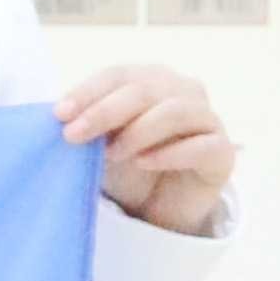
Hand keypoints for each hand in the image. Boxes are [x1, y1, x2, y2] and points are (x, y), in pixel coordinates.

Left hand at [58, 61, 234, 234]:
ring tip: (111, 154)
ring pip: (175, 111)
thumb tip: (57, 115)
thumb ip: (87, 124)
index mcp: (151, 79)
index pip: (119, 74)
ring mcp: (207, 119)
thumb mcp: (101, 141)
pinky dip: (170, 153)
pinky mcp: (222, 152)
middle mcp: (183, 91)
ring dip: (137, 131)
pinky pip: (202, 146)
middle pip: (145, 90)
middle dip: (104, 111)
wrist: (160, 206)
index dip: (88, 91)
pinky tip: (145, 163)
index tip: (59, 114)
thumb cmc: (127, 163)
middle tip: (74, 136)